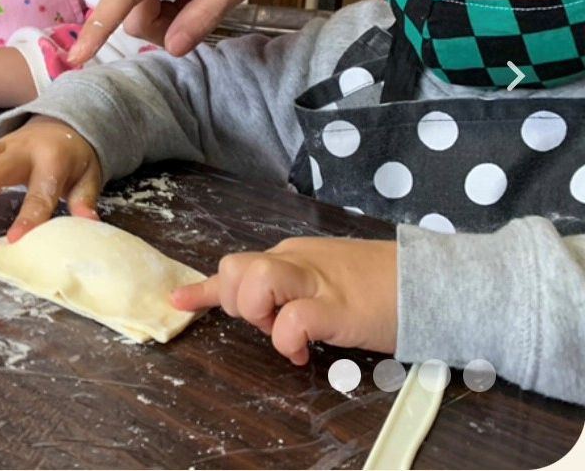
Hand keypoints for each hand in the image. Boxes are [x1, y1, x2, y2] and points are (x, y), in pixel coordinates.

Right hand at [0, 116, 101, 241]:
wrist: (67, 125)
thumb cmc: (76, 159)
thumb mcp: (89, 176)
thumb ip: (85, 199)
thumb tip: (89, 222)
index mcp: (55, 160)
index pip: (41, 190)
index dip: (29, 215)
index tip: (13, 239)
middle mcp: (27, 150)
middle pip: (0, 165)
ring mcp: (7, 144)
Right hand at [69, 0, 297, 61]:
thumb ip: (205, 14)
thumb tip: (172, 48)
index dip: (98, 30)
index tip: (75, 59)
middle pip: (135, 18)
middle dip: (165, 29)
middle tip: (205, 14)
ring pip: (137, 13)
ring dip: (167, 18)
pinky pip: (139, 1)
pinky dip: (164, 7)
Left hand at [170, 237, 396, 363]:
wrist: (432, 282)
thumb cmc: (382, 287)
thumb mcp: (327, 282)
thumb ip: (296, 290)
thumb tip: (275, 316)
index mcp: (293, 258)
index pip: (239, 265)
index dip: (204, 288)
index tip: (177, 301)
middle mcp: (297, 263)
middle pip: (236, 268)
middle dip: (239, 303)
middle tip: (271, 325)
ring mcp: (316, 282)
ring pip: (255, 279)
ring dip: (259, 312)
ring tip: (285, 332)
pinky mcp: (337, 306)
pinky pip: (293, 318)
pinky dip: (287, 338)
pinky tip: (302, 351)